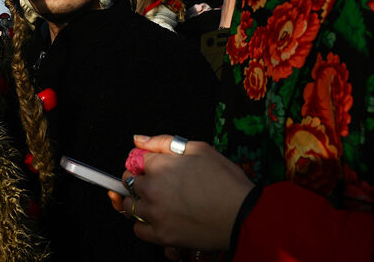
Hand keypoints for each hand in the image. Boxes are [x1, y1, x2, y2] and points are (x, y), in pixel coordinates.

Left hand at [109, 134, 253, 251]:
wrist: (243, 214)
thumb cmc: (226, 181)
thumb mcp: (199, 149)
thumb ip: (164, 142)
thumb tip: (138, 139)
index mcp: (159, 165)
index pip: (136, 160)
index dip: (146, 163)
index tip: (154, 168)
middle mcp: (152, 189)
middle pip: (130, 182)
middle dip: (141, 181)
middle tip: (161, 185)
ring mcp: (156, 213)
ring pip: (131, 206)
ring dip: (139, 202)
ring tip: (159, 202)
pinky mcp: (163, 235)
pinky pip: (139, 230)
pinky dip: (144, 224)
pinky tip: (158, 219)